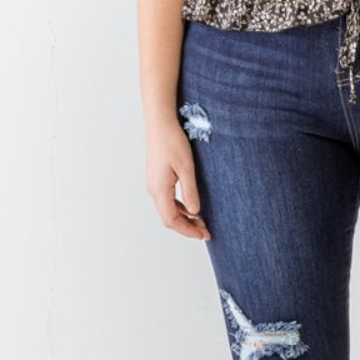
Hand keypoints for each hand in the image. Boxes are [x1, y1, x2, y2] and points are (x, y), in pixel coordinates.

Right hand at [145, 118, 211, 239]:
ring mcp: (153, 184)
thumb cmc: (173, 142)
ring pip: (168, 210)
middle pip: (169, 218)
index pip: (172, 220)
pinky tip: (192, 207)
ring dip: (184, 218)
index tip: (203, 235)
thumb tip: (195, 213)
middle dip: (187, 227)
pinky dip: (180, 208)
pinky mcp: (157, 179)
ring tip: (201, 221)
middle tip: (206, 231)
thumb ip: (190, 192)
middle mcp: (153, 190)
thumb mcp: (187, 168)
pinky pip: (167, 200)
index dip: (188, 230)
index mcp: (159, 190)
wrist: (160, 124)